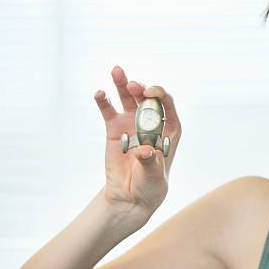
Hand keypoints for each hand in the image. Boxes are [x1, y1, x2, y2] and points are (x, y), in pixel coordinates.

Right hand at [93, 65, 181, 224]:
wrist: (130, 196)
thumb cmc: (150, 185)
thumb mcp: (154, 176)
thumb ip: (151, 162)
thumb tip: (144, 150)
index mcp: (169, 129)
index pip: (168, 105)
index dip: (160, 95)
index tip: (149, 92)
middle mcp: (152, 122)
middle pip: (147, 98)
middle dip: (141, 88)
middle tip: (133, 85)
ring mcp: (132, 123)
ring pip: (128, 99)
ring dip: (123, 84)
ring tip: (117, 71)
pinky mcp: (114, 129)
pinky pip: (109, 111)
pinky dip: (104, 101)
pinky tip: (99, 93)